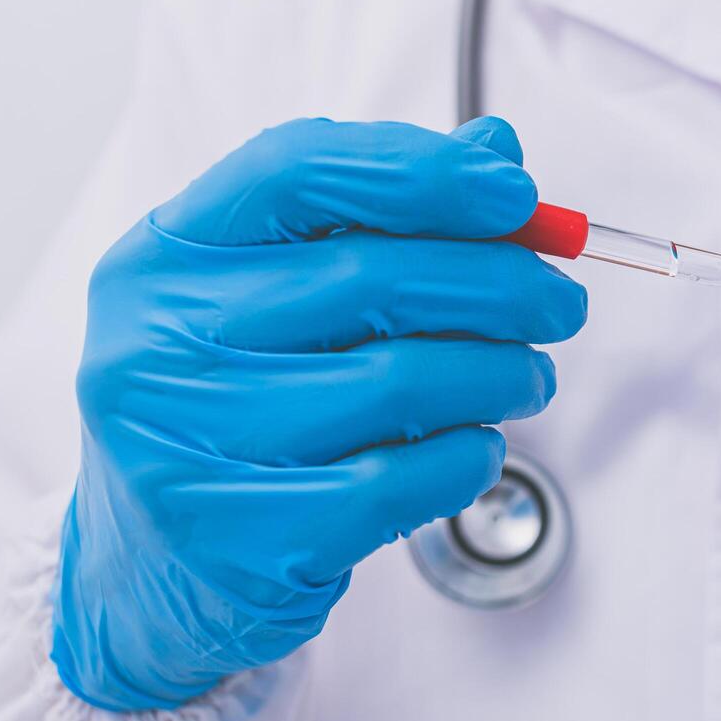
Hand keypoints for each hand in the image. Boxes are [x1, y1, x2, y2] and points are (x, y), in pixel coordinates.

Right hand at [51, 116, 584, 711]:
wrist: (159, 570)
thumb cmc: (238, 412)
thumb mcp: (280, 297)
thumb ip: (383, 217)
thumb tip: (496, 151)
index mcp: (167, 256)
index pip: (297, 169)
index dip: (424, 172)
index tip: (517, 193)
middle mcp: (162, 341)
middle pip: (372, 275)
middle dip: (502, 283)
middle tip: (560, 303)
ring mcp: (194, 444)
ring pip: (401, 380)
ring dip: (501, 373)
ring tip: (528, 378)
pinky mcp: (247, 537)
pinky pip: (402, 481)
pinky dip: (469, 456)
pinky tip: (477, 446)